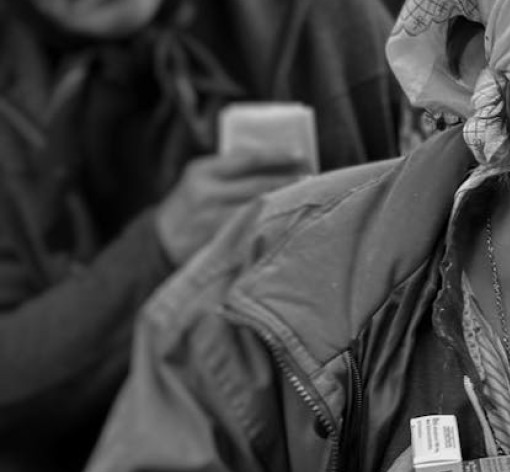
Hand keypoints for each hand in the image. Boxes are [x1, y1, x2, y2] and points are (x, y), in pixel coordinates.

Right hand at [155, 151, 308, 263]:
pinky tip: (291, 222)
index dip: (277, 156)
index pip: (247, 159)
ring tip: (307, 199)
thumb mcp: (203, 181)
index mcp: (202, 171)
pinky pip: (254, 232)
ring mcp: (212, 221)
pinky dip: (274, 225)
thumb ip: (232, 173)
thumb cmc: (193, 206)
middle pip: (259, 185)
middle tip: (314, 179)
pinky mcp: (219, 243)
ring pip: (260, 209)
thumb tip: (282, 164)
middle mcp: (205, 194)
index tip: (302, 155)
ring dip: (286, 204)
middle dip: (289, 182)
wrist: (161, 241)